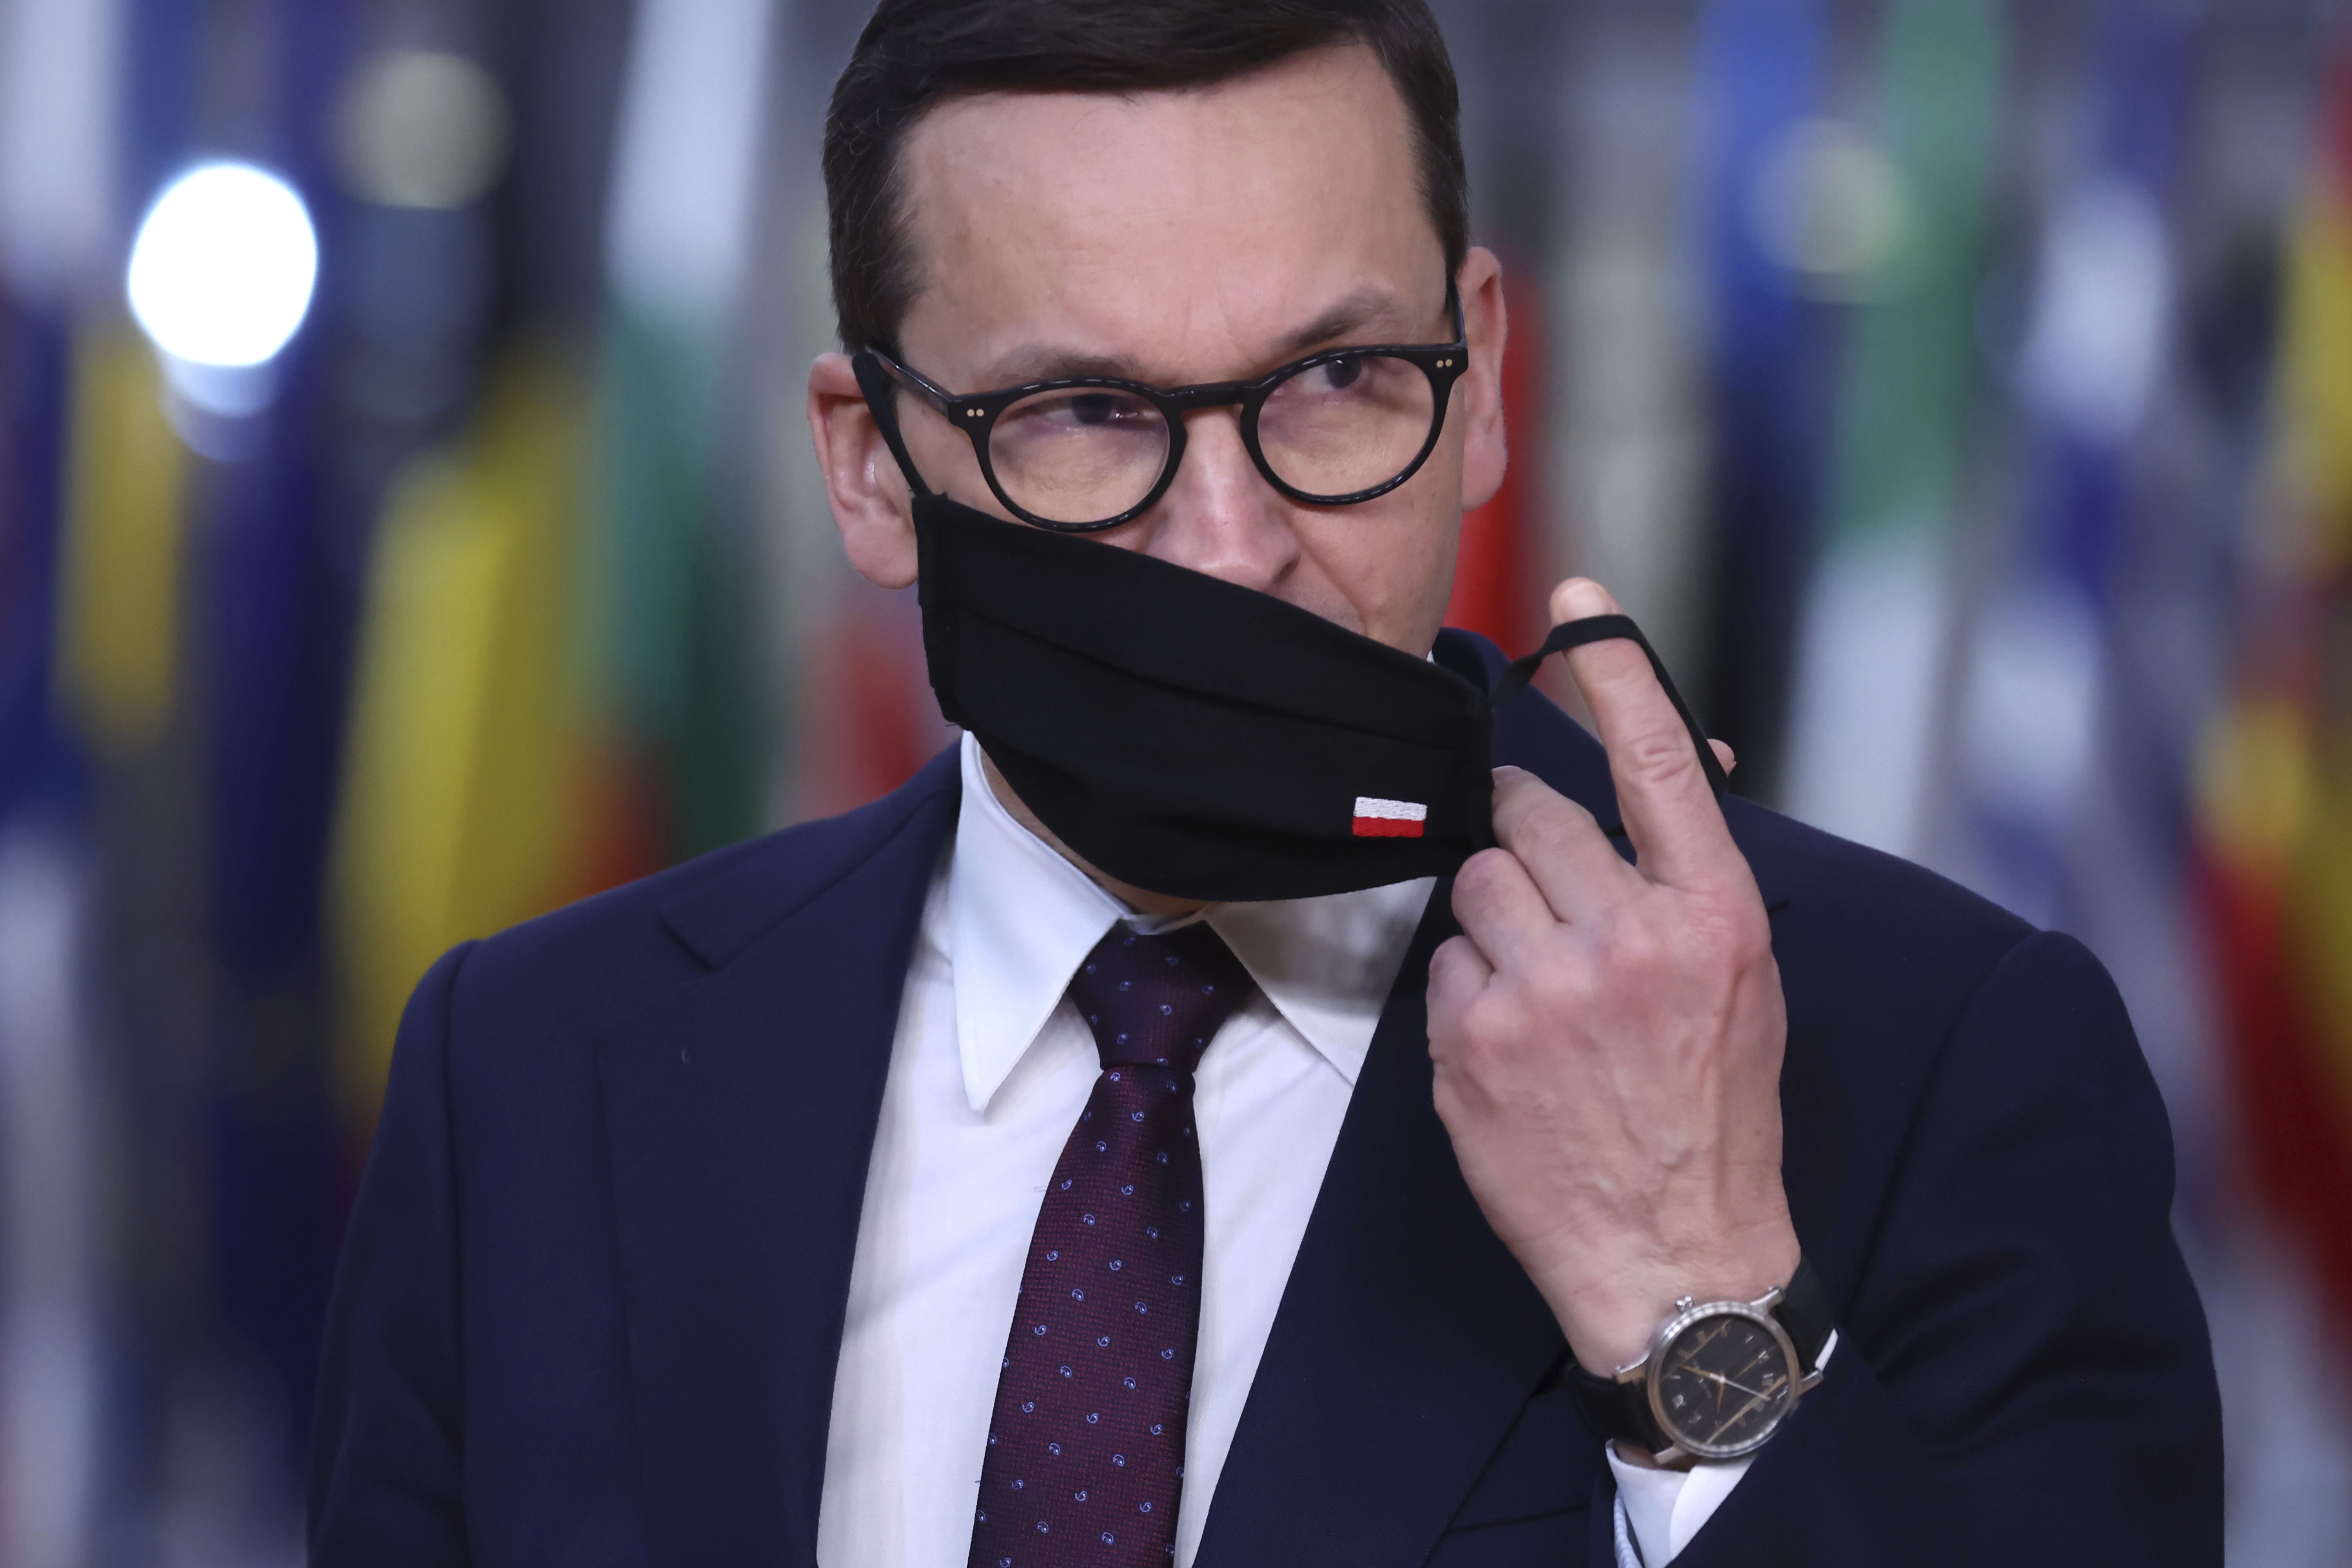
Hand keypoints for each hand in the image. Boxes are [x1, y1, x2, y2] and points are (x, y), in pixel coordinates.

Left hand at [1426, 579, 1798, 1375]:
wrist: (1678, 1254)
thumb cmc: (1713, 1111)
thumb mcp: (1740, 980)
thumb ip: (1687, 879)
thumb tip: (1671, 771)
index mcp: (1711, 916)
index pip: (1655, 763)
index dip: (1617, 672)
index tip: (1582, 600)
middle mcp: (1629, 940)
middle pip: (1532, 816)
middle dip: (1527, 840)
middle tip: (1547, 894)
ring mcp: (1544, 992)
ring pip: (1477, 885)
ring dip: (1497, 920)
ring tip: (1541, 989)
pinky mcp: (1473, 1042)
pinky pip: (1446, 965)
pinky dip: (1469, 992)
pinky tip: (1514, 1047)